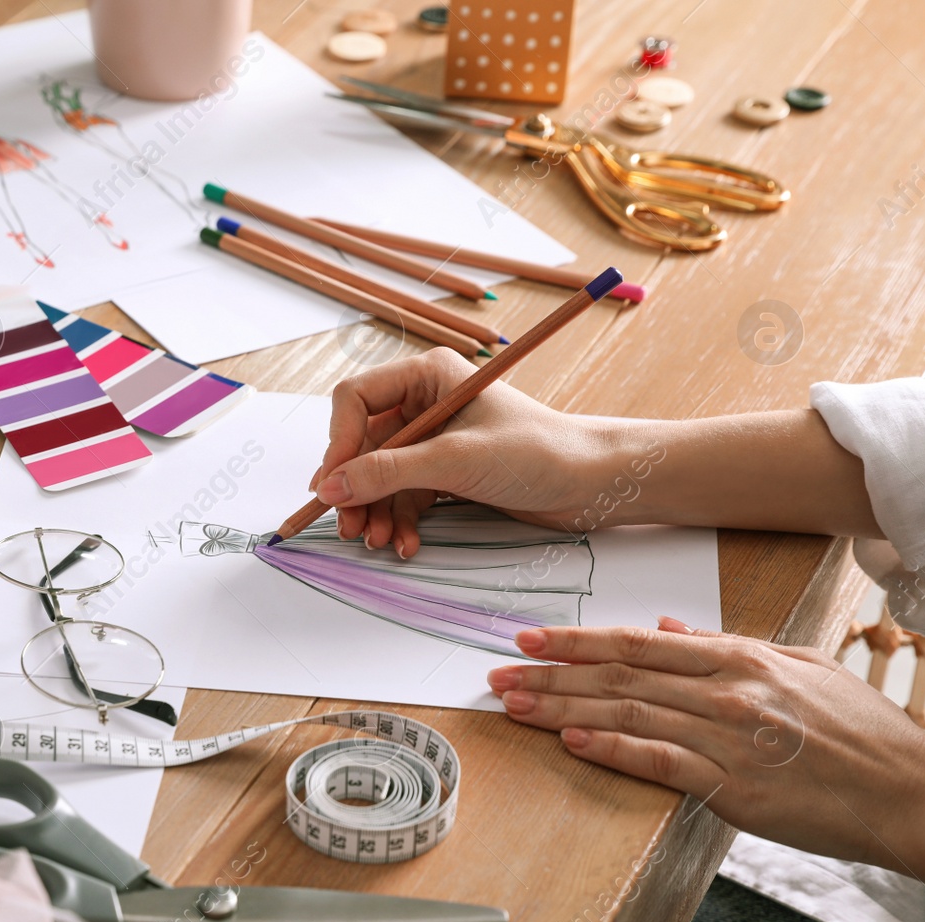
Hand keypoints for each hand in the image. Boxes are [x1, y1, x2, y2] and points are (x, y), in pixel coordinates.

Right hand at [312, 347, 628, 555]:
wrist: (592, 483)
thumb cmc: (539, 452)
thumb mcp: (456, 460)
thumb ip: (388, 472)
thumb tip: (331, 488)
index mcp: (427, 376)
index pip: (355, 399)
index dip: (339, 442)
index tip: (333, 485)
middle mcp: (424, 403)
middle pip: (362, 444)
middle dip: (355, 488)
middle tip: (349, 526)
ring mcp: (434, 439)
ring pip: (380, 476)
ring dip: (374, 511)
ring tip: (378, 541)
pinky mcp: (446, 471)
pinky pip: (403, 495)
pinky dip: (399, 520)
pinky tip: (406, 543)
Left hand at [488, 618, 924, 908]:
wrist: (909, 792)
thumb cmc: (860, 733)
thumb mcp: (799, 666)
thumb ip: (728, 644)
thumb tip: (672, 623)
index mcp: (738, 659)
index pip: (638, 642)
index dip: (578, 639)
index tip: (531, 637)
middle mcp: (726, 691)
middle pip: (620, 676)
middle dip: (552, 673)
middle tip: (499, 672)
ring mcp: (728, 738)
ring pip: (628, 714)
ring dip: (563, 709)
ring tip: (515, 706)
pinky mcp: (734, 787)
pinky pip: (659, 762)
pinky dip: (612, 750)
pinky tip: (572, 742)